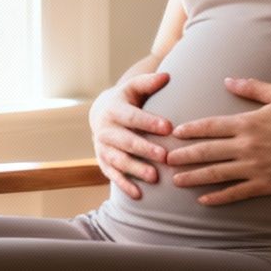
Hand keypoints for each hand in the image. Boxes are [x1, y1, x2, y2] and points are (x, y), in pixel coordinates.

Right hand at [87, 70, 172, 198]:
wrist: (102, 114)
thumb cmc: (127, 100)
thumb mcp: (134, 88)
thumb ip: (149, 82)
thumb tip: (167, 76)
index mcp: (114, 110)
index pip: (133, 116)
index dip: (149, 122)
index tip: (168, 127)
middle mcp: (105, 129)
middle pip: (126, 141)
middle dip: (145, 149)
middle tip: (165, 156)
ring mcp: (102, 147)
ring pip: (119, 160)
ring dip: (136, 169)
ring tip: (155, 177)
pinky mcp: (102, 161)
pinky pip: (112, 175)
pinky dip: (124, 184)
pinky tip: (139, 194)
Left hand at [165, 76, 270, 205]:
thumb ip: (251, 88)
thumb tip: (228, 81)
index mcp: (248, 122)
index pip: (210, 126)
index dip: (190, 130)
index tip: (174, 133)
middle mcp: (247, 145)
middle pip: (207, 151)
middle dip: (183, 155)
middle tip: (164, 159)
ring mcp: (255, 167)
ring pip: (217, 174)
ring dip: (194, 177)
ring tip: (176, 181)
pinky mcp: (265, 184)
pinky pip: (237, 192)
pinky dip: (219, 197)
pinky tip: (204, 200)